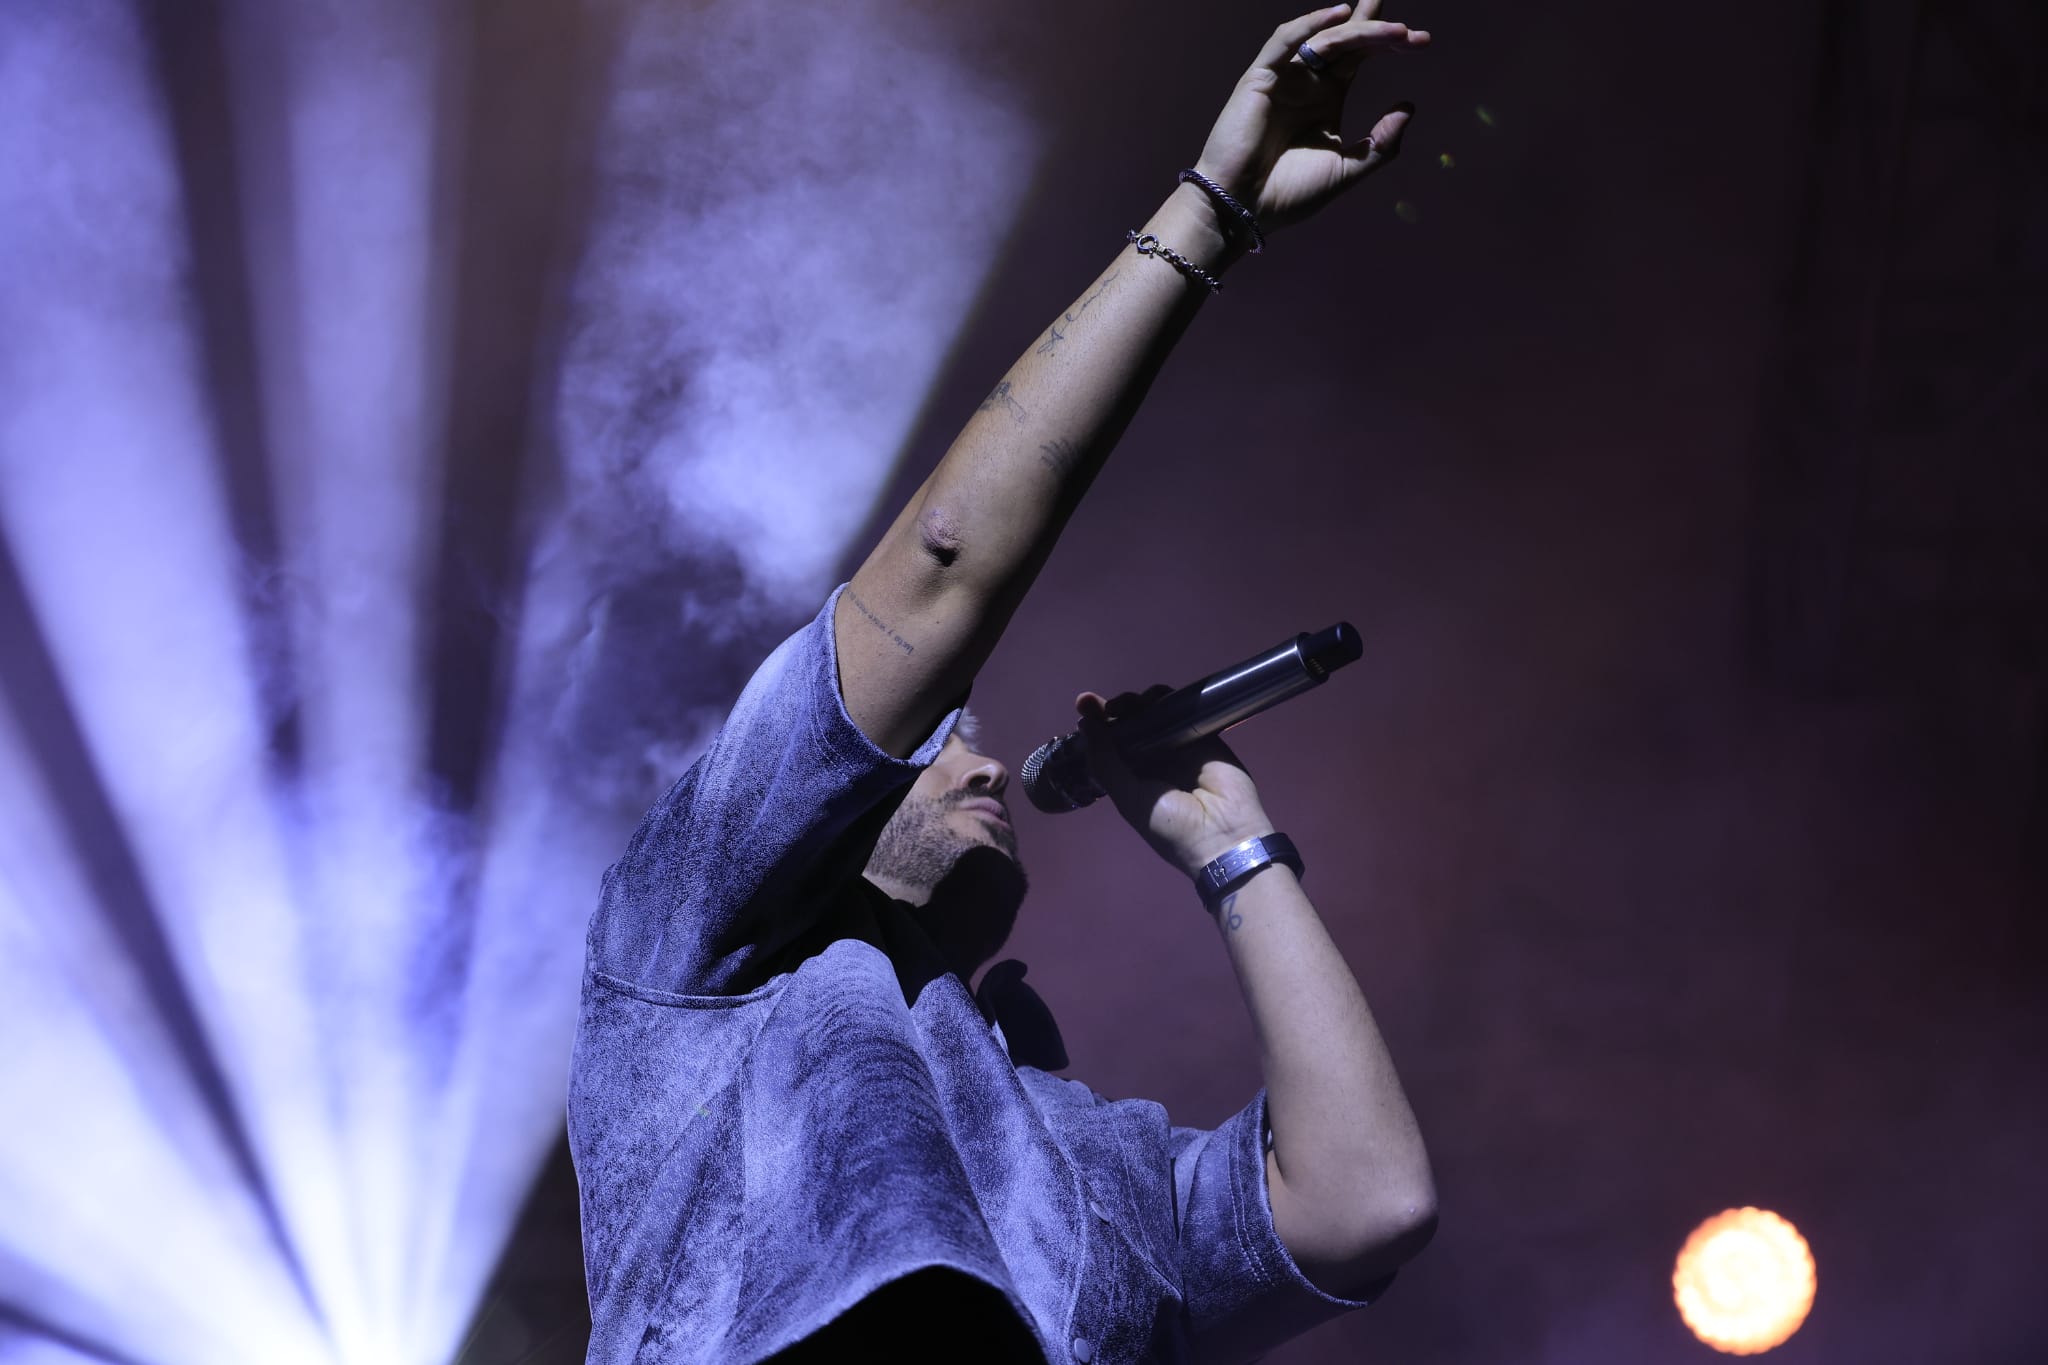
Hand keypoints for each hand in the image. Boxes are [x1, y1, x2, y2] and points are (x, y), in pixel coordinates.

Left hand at [1075, 688, 1276, 878]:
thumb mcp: (1129, 799)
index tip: (1085, 703)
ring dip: (1139, 702)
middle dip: (1117, 708)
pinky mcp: (1202, 735)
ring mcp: (1178, 745)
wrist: (1224, 835)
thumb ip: (1105, 761)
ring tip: (1132, 704)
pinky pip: (1182, 709)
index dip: (1097, 724)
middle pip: (1130, 723)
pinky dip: (1168, 699)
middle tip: (1111, 706)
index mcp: (1132, 777)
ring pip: (1154, 712)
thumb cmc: (1171, 825)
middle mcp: (1153, 759)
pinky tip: (1158, 698)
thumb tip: (1084, 723)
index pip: (1109, 744)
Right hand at [1191, 2, 1430, 231]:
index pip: (1360, 56)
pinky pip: (1285, 41)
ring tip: (1395, 34)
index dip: (1390, 43)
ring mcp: (1284, 78)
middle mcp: (1307, 82)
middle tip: (1412, 34)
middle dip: (1381, 31)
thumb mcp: (1346, 171)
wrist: (1244, 210)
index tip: (1423, 41)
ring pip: (1326, 40)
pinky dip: (1311, 25)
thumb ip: (1380, 145)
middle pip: (1348, 40)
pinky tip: (1340, 14)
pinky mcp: (1260, 79)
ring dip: (1360, 32)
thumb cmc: (1287, 196)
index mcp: (1326, 99)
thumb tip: (1408, 108)